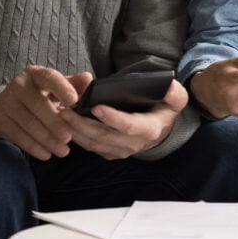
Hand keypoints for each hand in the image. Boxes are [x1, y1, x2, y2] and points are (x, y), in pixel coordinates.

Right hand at [0, 65, 92, 159]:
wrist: (2, 105)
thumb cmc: (37, 95)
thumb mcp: (52, 87)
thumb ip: (71, 84)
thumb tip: (88, 78)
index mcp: (35, 74)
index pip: (50, 78)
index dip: (62, 89)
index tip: (75, 101)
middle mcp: (19, 85)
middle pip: (39, 105)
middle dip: (55, 123)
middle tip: (69, 137)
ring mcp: (7, 103)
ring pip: (29, 123)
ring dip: (47, 139)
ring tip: (63, 150)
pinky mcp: (0, 120)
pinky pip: (18, 135)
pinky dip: (33, 147)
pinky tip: (46, 154)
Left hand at [59, 78, 187, 159]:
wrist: (161, 128)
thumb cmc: (165, 109)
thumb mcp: (176, 99)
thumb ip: (174, 93)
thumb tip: (169, 86)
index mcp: (149, 129)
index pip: (128, 126)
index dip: (112, 118)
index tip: (96, 107)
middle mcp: (134, 144)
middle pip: (104, 136)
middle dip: (82, 124)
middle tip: (66, 110)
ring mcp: (120, 150)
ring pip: (93, 143)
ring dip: (75, 131)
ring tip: (61, 115)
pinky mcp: (110, 152)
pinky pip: (90, 146)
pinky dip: (77, 136)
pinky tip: (66, 123)